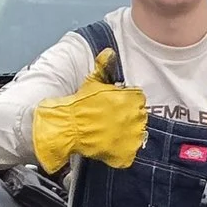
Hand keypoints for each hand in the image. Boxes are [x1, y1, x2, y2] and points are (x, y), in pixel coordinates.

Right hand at [30, 50, 148, 172]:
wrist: (67, 127)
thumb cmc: (79, 105)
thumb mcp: (91, 82)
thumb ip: (103, 67)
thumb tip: (109, 52)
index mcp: (130, 99)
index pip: (138, 99)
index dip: (127, 101)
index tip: (117, 105)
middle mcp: (135, 117)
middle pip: (140, 116)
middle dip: (128, 117)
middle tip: (112, 119)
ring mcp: (131, 137)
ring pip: (137, 135)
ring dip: (128, 134)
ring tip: (111, 132)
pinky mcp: (125, 154)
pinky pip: (130, 152)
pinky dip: (123, 151)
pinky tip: (111, 146)